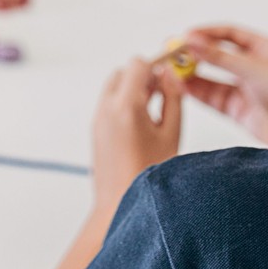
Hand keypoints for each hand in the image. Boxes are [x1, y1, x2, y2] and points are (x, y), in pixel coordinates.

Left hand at [91, 58, 182, 210]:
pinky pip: (109, 103)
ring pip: (115, 86)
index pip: (138, 64)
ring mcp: (98, 118)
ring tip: (153, 113)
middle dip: (144, 77)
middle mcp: (106, 109)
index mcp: (126, 106)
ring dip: (133, 90)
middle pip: (124, 72)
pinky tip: (142, 124)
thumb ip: (172, 99)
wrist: (119, 204)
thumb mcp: (171, 134)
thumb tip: (170, 76)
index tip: (169, 74)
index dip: (156, 65)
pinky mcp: (95, 128)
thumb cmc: (147, 175)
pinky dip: (124, 103)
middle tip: (163, 95)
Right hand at [178, 26, 267, 147]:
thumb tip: (191, 40)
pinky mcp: (240, 110)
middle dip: (195, 55)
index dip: (206, 34)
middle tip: (172, 53)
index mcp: (263, 49)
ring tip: (172, 72)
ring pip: (213, 79)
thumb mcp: (251, 68)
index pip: (229, 35)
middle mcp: (253, 67)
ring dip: (193, 75)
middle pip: (217, 57)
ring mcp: (246, 89)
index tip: (184, 36)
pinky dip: (198, 93)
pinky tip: (182, 88)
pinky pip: (214, 98)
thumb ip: (219, 57)